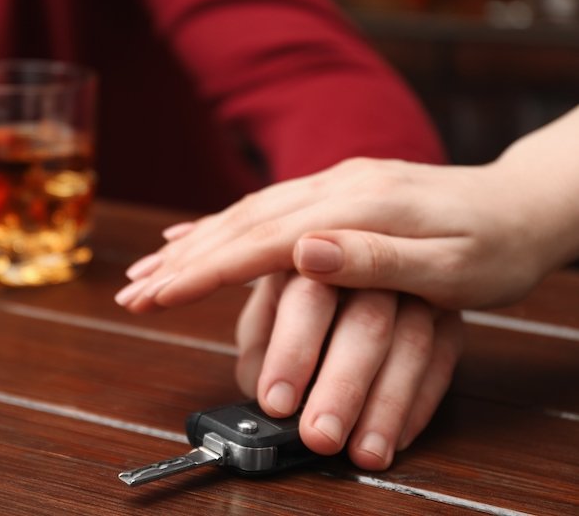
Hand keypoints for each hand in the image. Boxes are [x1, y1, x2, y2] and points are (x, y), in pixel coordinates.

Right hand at [115, 157, 548, 311]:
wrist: (522, 204)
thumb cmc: (494, 247)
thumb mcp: (450, 267)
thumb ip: (375, 259)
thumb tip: (301, 251)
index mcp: (355, 206)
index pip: (259, 242)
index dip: (201, 271)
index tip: (155, 294)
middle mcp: (333, 185)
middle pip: (239, 225)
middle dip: (180, 261)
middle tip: (130, 290)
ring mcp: (331, 183)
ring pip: (244, 213)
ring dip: (192, 243)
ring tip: (148, 269)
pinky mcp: (334, 189)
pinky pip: (264, 206)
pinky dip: (222, 224)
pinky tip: (194, 233)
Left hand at [236, 274, 462, 469]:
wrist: (348, 267)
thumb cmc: (297, 300)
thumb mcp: (266, 314)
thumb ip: (260, 351)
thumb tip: (263, 399)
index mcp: (313, 254)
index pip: (308, 299)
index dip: (293, 353)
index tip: (276, 404)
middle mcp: (370, 265)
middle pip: (367, 323)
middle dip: (342, 387)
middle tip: (320, 436)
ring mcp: (416, 289)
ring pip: (411, 346)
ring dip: (386, 407)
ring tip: (362, 453)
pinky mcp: (447, 318)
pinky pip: (441, 364)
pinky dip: (417, 407)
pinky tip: (394, 440)